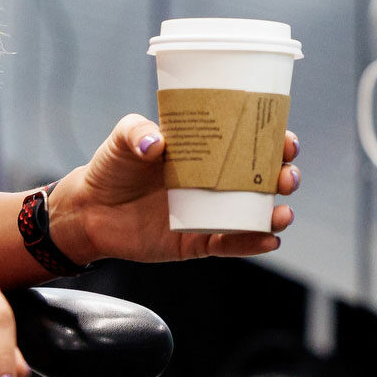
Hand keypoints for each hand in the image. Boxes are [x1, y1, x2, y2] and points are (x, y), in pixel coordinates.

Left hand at [45, 113, 299, 265]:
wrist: (90, 210)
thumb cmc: (112, 167)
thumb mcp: (123, 138)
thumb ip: (137, 132)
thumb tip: (156, 143)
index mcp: (205, 150)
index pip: (248, 141)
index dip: (273, 140)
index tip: (286, 140)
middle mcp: (214, 181)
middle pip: (261, 178)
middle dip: (284, 176)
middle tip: (286, 176)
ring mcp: (209, 212)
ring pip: (254, 213)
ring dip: (275, 214)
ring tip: (282, 213)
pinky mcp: (198, 241)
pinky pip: (231, 243)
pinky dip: (251, 243)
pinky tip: (268, 240)